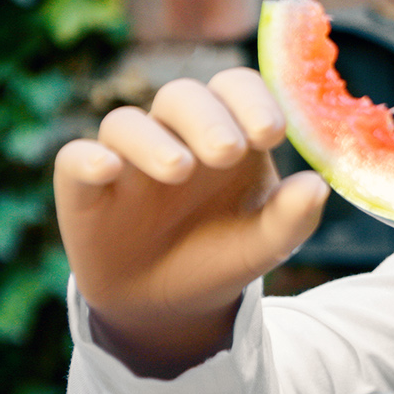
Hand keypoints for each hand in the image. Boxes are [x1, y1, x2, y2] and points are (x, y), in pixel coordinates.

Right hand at [53, 69, 328, 376]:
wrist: (171, 305)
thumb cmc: (223, 253)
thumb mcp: (266, 243)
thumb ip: (293, 215)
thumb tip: (318, 186)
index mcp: (228, 132)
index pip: (236, 88)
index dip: (252, 100)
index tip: (272, 134)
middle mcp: (175, 134)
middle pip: (182, 96)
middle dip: (208, 118)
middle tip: (229, 152)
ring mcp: (127, 158)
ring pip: (127, 122)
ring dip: (154, 140)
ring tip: (181, 169)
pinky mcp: (85, 188)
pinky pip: (75, 158)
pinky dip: (89, 159)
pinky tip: (109, 170)